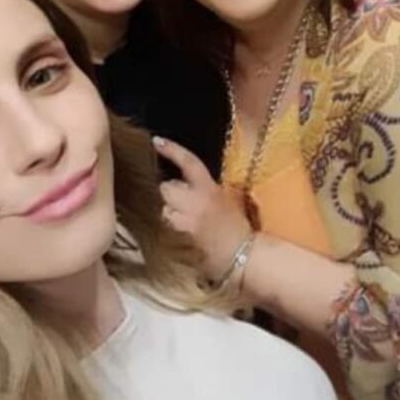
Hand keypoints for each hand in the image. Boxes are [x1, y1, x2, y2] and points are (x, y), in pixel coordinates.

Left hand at [153, 136, 251, 279]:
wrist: (243, 258)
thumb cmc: (238, 228)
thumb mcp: (231, 199)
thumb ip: (210, 187)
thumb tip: (191, 178)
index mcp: (209, 189)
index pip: (188, 163)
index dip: (172, 150)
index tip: (156, 141)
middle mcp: (194, 203)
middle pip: (165, 188)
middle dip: (168, 193)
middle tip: (178, 201)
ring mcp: (183, 223)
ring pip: (161, 210)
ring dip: (166, 213)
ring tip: (178, 220)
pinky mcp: (176, 242)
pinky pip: (163, 229)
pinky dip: (166, 230)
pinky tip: (174, 235)